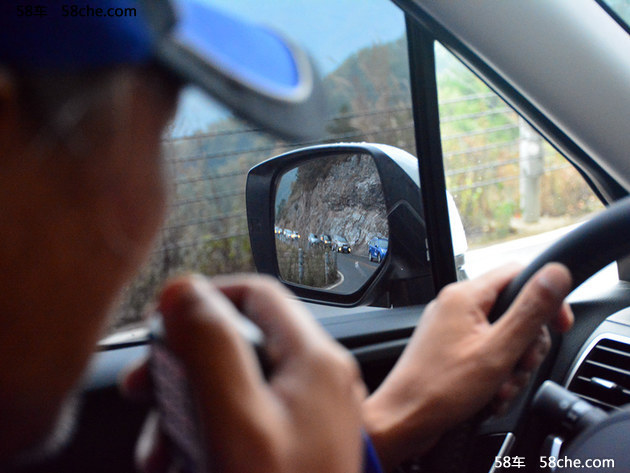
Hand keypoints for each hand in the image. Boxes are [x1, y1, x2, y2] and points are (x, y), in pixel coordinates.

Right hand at [122, 274, 364, 472]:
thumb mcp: (235, 422)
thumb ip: (212, 348)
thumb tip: (185, 289)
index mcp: (314, 360)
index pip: (256, 295)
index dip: (205, 298)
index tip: (162, 323)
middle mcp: (317, 380)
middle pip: (240, 341)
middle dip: (184, 363)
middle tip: (145, 387)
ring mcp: (307, 414)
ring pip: (234, 384)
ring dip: (187, 404)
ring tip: (158, 444)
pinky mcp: (295, 444)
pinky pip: (244, 419)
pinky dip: (206, 431)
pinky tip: (179, 459)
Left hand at [362, 263, 573, 471]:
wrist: (404, 419)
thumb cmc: (441, 388)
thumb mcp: (498, 350)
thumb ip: (530, 311)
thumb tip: (555, 273)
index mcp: (465, 296)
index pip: (518, 274)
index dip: (545, 298)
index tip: (559, 325)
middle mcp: (455, 305)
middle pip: (513, 309)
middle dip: (526, 344)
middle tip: (521, 365)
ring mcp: (450, 328)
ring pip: (502, 337)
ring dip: (511, 366)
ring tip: (500, 387)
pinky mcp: (449, 349)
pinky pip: (485, 353)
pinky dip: (494, 374)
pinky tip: (490, 395)